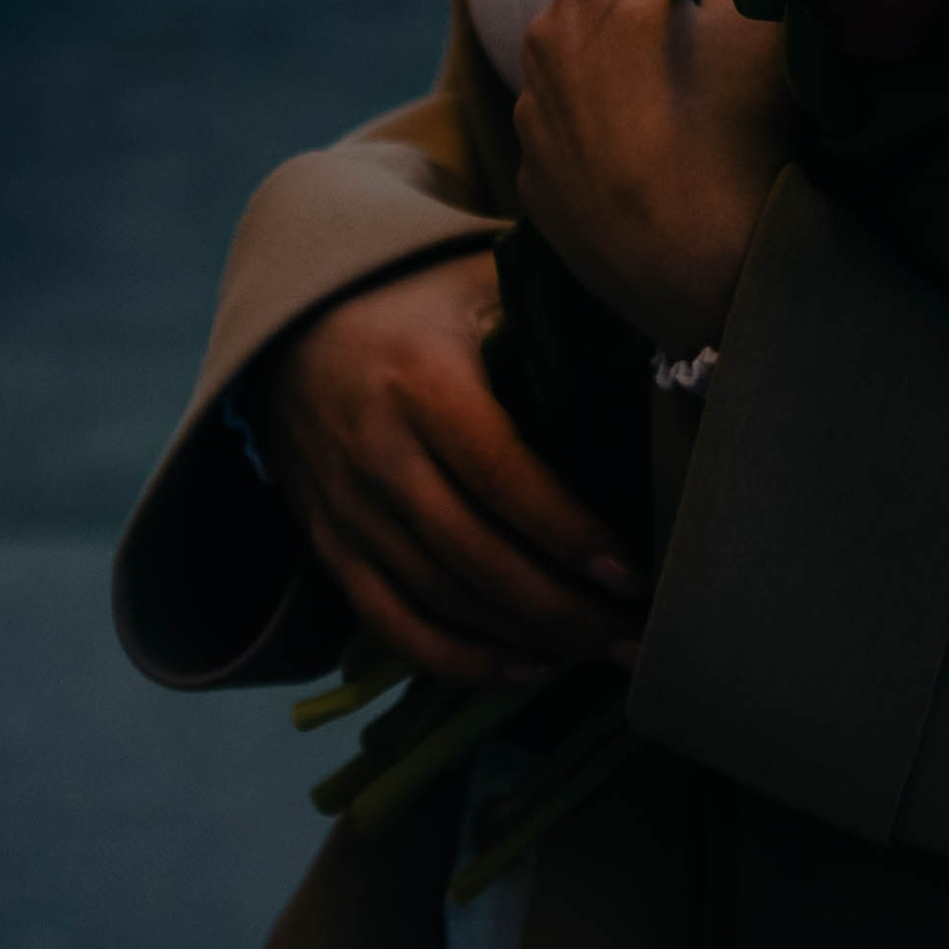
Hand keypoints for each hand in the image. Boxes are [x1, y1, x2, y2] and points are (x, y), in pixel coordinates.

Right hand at [253, 247, 643, 684]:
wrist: (292, 328)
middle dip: (563, 611)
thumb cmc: (413, 298)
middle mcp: (379, 453)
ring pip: (442, 599)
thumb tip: (656, 340)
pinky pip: (393, 623)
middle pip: (476, 557)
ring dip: (525, 639)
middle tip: (636, 636)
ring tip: (600, 651)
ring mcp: (349, 510)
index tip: (631, 574)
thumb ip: (551, 310)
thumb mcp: (475, 282)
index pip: (503, 476)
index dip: (567, 533)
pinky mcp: (331, 547)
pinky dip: (459, 660)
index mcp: (423, 382)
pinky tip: (525, 667)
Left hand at [514, 0, 788, 355]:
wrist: (725, 293)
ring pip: (607, 61)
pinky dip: (634, 135)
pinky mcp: (545, 202)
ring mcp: (538, 130)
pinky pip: (594, 137)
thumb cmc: (749, 121)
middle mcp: (541, 42)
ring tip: (724, 110)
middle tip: (758, 39)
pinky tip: (687, 163)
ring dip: (656, 65)